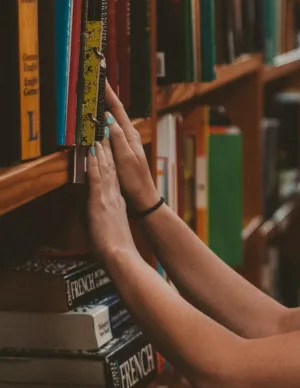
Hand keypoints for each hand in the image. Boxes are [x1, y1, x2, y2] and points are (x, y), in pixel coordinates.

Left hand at [87, 138, 137, 261]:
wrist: (121, 256)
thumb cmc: (116, 250)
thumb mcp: (111, 230)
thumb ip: (105, 220)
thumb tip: (98, 219)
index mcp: (118, 203)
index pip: (113, 178)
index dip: (111, 161)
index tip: (108, 148)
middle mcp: (114, 197)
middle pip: (111, 168)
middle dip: (108, 149)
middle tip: (105, 132)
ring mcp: (108, 197)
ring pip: (105, 168)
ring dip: (101, 150)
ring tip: (99, 135)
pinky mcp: (99, 201)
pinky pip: (96, 177)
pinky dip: (94, 163)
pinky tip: (91, 151)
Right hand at [104, 83, 159, 210]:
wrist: (143, 197)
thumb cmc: (135, 180)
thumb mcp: (125, 158)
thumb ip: (117, 139)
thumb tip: (108, 119)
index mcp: (131, 135)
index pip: (117, 110)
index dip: (109, 94)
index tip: (101, 79)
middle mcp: (129, 135)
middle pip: (115, 111)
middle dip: (105, 96)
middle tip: (95, 82)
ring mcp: (126, 142)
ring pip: (113, 120)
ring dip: (104, 107)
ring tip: (94, 95)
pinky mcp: (122, 150)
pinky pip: (111, 131)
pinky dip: (104, 122)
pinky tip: (98, 121)